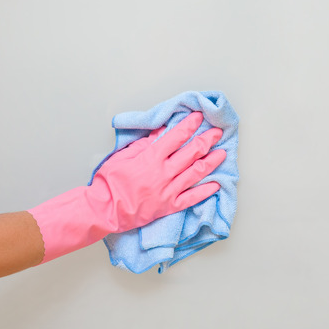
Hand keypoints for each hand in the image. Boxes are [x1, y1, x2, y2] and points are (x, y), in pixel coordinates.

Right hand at [88, 112, 225, 232]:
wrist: (105, 210)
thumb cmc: (110, 182)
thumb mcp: (123, 156)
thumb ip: (143, 144)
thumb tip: (160, 130)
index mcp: (151, 158)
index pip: (176, 137)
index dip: (189, 126)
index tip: (199, 117)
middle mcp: (163, 173)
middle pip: (191, 153)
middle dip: (206, 140)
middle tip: (217, 132)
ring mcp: (168, 191)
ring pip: (196, 173)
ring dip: (211, 162)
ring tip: (223, 153)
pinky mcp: (169, 207)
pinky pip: (192, 199)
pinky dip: (205, 192)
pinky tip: (216, 185)